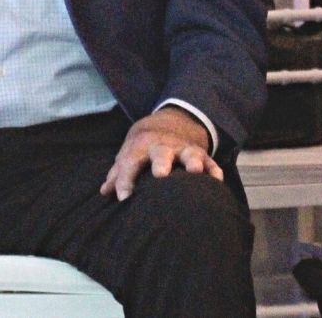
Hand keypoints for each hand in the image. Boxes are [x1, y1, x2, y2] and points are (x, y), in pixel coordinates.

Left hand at [100, 107, 221, 201]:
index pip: (130, 164)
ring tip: (195, 171)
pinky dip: (213, 169)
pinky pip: (209, 161)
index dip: (125, 180)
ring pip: (189, 154)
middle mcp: (163, 147)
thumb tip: (105, 192)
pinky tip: (216, 180)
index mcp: (141, 148)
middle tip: (160, 175)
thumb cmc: (142, 148)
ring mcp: (183, 150)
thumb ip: (117, 174)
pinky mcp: (200, 154)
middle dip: (161, 163)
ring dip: (192, 161)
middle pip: (161, 153)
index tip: (123, 197)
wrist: (166, 123)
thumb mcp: (128, 155)